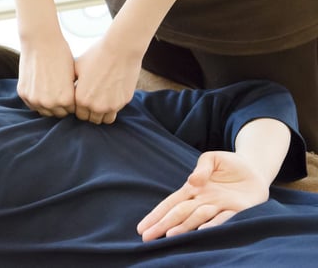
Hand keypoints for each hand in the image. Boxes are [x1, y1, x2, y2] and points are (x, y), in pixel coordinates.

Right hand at [17, 38, 75, 117]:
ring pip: (44, 111)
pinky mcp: (23, 93)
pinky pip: (32, 104)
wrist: (41, 42)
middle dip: (60, 106)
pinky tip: (41, 88)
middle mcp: (50, 103)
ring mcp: (35, 99)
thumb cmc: (61, 55)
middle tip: (60, 93)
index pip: (71, 110)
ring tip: (51, 91)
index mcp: (66, 100)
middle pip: (57, 113)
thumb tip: (73, 105)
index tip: (71, 95)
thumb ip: (72, 93)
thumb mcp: (72, 76)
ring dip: (48, 105)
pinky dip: (36, 99)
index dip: (71, 103)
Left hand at [74, 40, 141, 123]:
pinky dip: (113, 106)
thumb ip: (71, 84)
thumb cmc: (97, 55)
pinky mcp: (124, 102)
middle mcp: (96, 106)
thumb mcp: (77, 67)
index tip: (83, 101)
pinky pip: (116, 110)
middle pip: (92, 119)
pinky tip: (112, 93)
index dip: (80, 108)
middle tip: (93, 101)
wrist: (121, 48)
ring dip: (103, 113)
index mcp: (82, 99)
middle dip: (91, 112)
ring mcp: (111, 106)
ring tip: (102, 101)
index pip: (79, 115)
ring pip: (105, 119)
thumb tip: (67, 91)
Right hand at [137, 151, 269, 240]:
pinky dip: (213, 225)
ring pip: (197, 218)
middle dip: (162, 225)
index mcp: (192, 190)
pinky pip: (224, 218)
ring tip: (168, 235)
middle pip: (178, 214)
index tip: (143, 227)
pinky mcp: (237, 209)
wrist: (254, 169)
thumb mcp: (211, 159)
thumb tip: (192, 181)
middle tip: (147, 237)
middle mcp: (202, 201)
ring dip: (183, 227)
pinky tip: (202, 231)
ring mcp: (218, 206)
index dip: (156, 215)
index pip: (170, 204)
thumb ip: (202, 167)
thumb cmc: (228, 164)